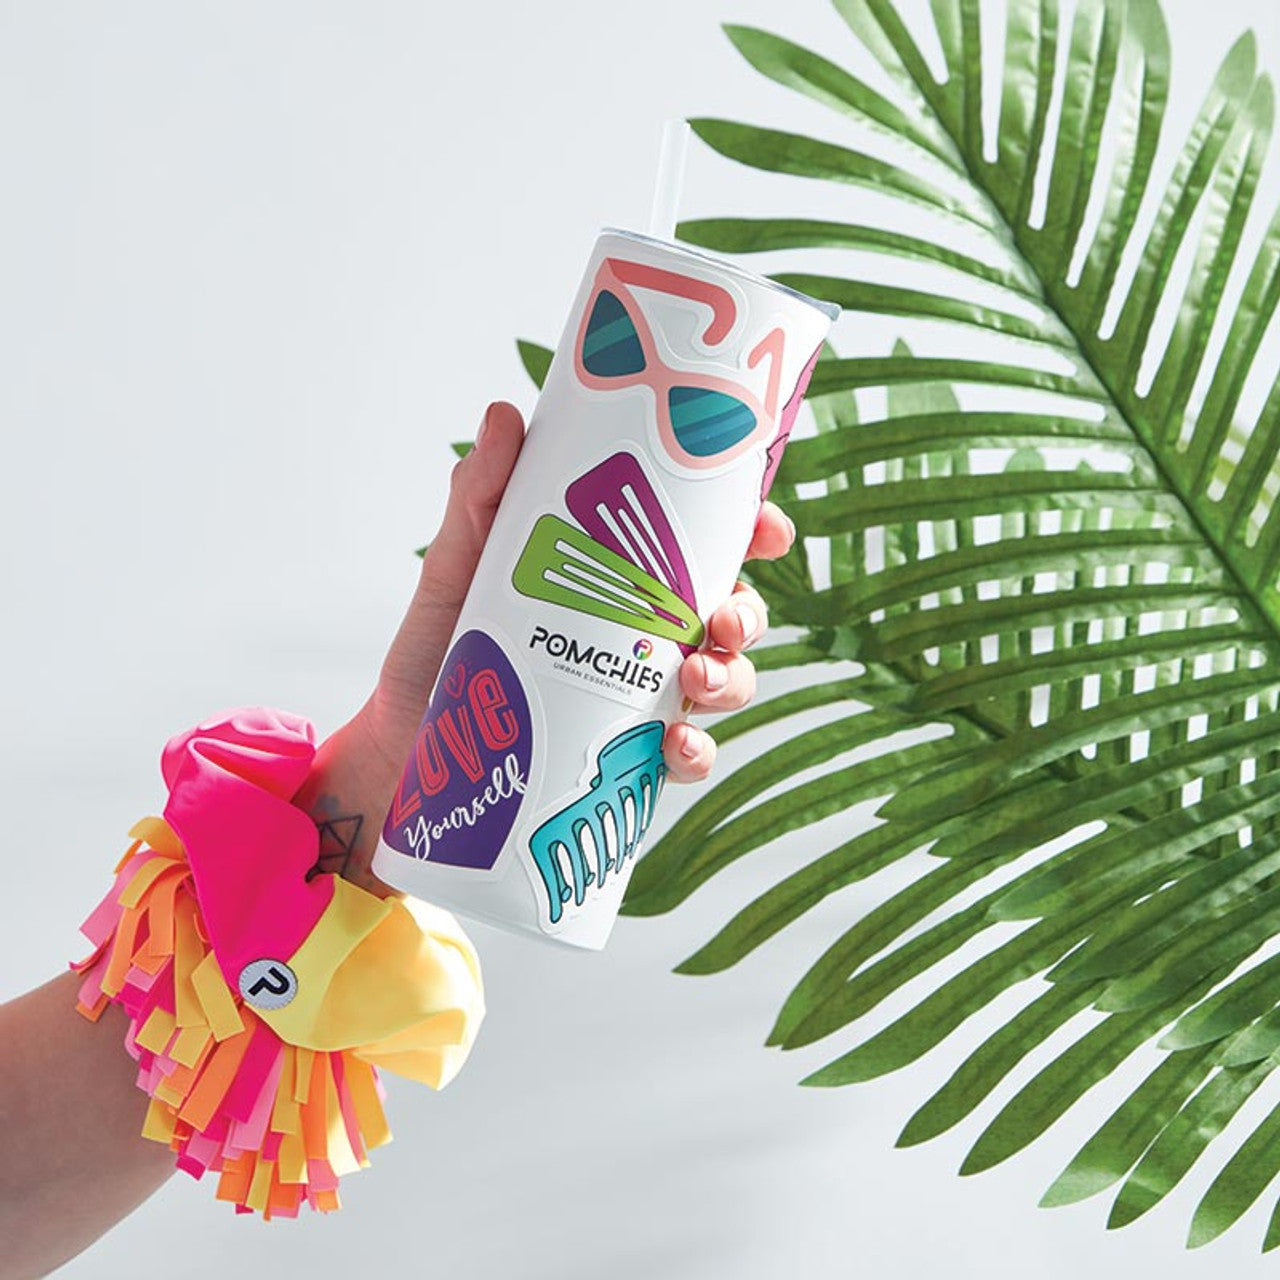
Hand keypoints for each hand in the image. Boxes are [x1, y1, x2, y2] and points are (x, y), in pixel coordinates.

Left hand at [295, 400, 795, 893]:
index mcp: (621, 579)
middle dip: (749, 614)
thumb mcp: (459, 563)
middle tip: (724, 619)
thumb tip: (504, 415)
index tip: (765, 527)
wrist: (406, 744)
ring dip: (731, 678)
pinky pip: (687, 756)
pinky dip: (696, 750)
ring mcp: (640, 698)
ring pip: (725, 683)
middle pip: (732, 616)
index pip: (706, 548)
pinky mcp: (627, 758)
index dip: (752, 534)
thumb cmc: (439, 646)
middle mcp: (643, 635)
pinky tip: (677, 741)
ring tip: (696, 676)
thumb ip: (481, 495)